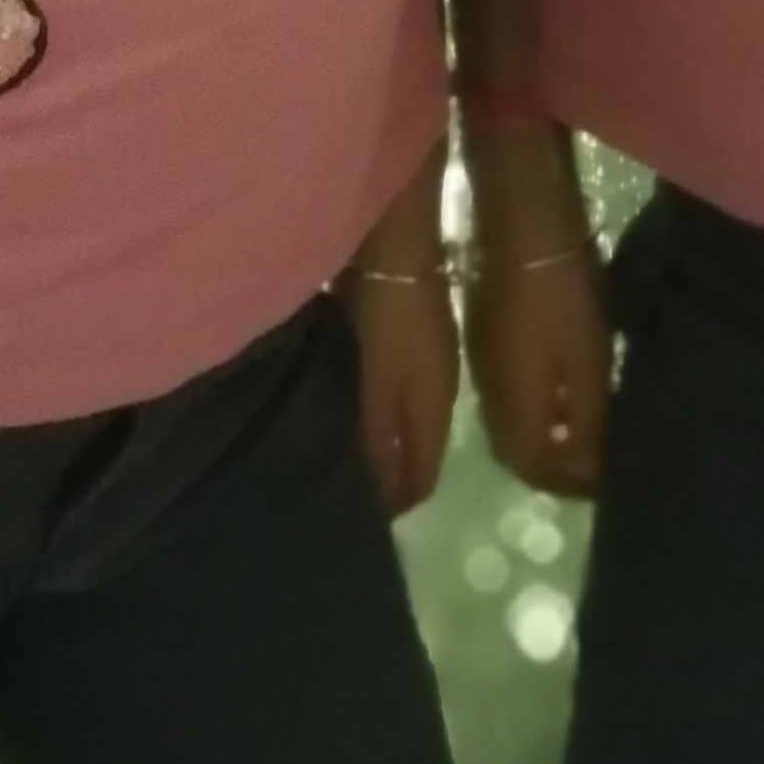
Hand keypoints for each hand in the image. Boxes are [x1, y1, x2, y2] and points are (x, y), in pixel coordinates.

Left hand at [342, 269, 461, 515]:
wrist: (400, 239)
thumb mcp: (383, 382)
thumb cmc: (391, 313)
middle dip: (385, 474)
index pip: (422, 476)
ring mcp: (419, 356)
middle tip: (339, 492)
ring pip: (397, 414)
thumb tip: (388, 502)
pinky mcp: (398, 330)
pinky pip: (382, 382)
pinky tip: (331, 397)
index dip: (396, 502)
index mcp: (434, 405)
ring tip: (330, 452)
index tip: (360, 524)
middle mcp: (433, 387)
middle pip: (412, 447)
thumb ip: (382, 439)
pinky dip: (362, 398)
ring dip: (373, 436)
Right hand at [467, 240, 610, 500]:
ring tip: (581, 429)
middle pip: (516, 452)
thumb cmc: (562, 300)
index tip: (604, 480)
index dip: (570, 481)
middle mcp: (489, 399)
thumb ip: (585, 425)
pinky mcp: (483, 340)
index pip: (536, 469)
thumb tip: (586, 472)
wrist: (523, 230)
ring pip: (508, 423)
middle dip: (553, 465)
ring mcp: (482, 367)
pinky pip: (505, 395)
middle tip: (592, 460)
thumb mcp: (588, 366)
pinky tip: (559, 391)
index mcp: (514, 411)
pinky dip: (532, 407)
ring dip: (541, 436)